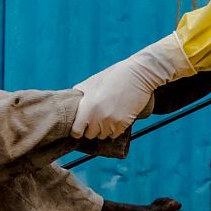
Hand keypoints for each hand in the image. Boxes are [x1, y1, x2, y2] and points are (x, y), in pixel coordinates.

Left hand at [72, 34, 193, 139]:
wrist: (138, 75)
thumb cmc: (113, 76)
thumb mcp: (91, 82)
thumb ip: (80, 96)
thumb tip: (72, 104)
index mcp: (87, 106)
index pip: (76, 131)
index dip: (78, 130)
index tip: (81, 126)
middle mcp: (98, 117)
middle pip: (90, 135)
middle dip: (92, 128)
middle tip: (96, 118)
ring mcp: (111, 121)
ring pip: (103, 135)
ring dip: (104, 129)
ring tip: (107, 116)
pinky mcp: (124, 123)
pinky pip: (115, 134)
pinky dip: (115, 129)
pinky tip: (116, 117)